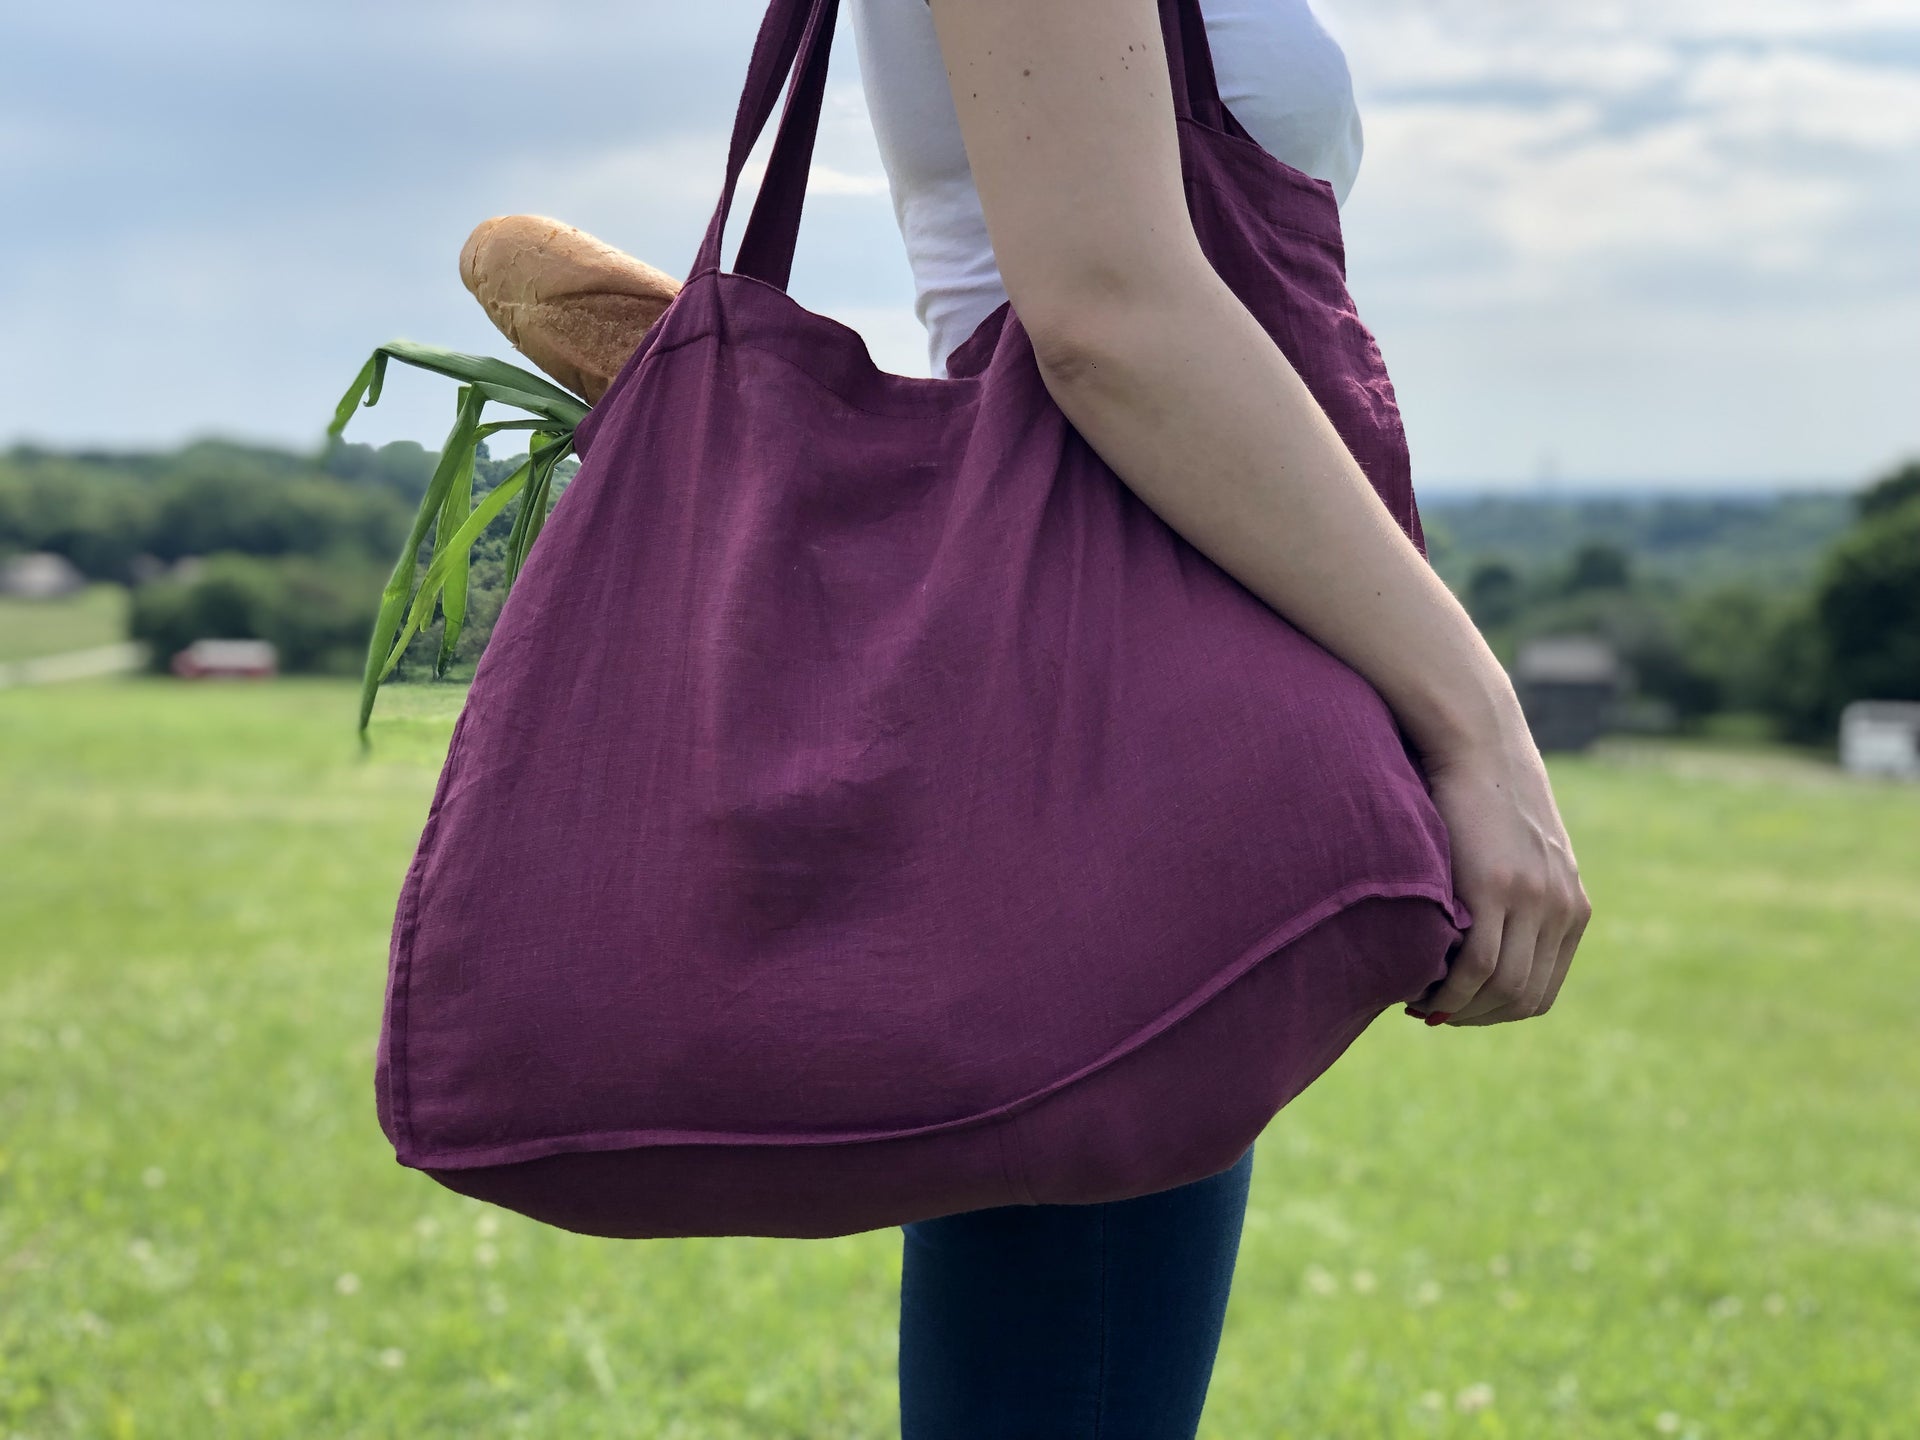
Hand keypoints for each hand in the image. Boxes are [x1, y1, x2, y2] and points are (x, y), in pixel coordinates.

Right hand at [1407, 726, 1590, 1025]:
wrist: (1478, 743)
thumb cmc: (1482, 795)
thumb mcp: (1517, 852)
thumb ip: (1516, 896)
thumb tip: (1481, 941)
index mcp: (1572, 905)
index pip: (1542, 990)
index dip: (1497, 1012)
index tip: (1457, 1009)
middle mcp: (1561, 908)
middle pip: (1525, 997)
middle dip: (1477, 1016)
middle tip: (1433, 1011)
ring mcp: (1534, 899)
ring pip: (1503, 988)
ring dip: (1460, 1008)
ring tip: (1422, 1001)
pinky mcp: (1498, 888)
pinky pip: (1479, 964)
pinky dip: (1450, 988)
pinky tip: (1421, 985)